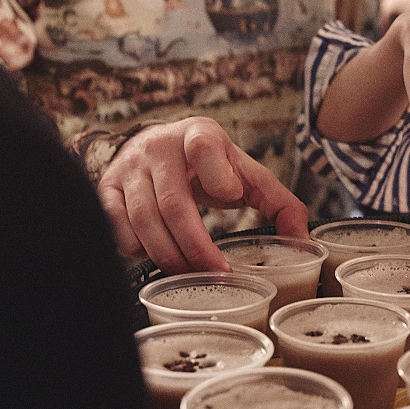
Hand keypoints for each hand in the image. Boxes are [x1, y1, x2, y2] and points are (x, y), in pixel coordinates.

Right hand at [96, 117, 308, 273]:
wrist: (154, 145)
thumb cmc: (209, 166)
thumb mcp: (246, 173)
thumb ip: (279, 202)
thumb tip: (303, 240)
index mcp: (199, 134)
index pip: (203, 144)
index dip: (216, 172)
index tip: (231, 196)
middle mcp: (159, 146)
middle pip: (173, 203)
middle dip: (196, 246)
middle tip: (216, 272)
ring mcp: (128, 167)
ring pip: (144, 220)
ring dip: (169, 255)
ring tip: (191, 273)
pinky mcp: (106, 187)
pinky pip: (117, 226)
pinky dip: (138, 249)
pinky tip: (158, 255)